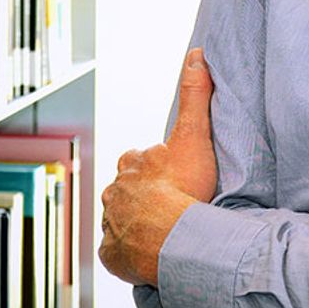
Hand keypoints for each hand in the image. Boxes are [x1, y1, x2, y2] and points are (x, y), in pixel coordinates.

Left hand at [98, 47, 219, 285]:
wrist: (171, 239)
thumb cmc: (183, 188)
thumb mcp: (193, 135)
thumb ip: (194, 95)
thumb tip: (197, 53)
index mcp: (131, 163)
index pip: (140, 159)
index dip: (156, 165)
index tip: (174, 174)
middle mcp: (114, 192)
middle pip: (129, 190)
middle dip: (144, 195)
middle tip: (171, 204)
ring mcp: (111, 224)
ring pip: (123, 220)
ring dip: (138, 224)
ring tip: (164, 232)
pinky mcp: (112, 253)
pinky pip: (121, 250)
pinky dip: (132, 251)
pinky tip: (149, 253)